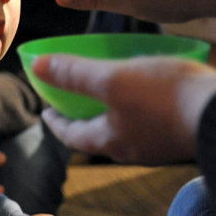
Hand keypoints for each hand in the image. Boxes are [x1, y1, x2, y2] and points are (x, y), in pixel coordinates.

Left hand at [34, 54, 215, 164]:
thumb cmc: (164, 98)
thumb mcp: (112, 80)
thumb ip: (75, 74)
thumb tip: (36, 67)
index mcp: (111, 140)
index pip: (72, 135)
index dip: (55, 122)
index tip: (46, 110)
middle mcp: (133, 148)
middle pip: (96, 133)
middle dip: (81, 115)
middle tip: (73, 97)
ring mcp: (158, 143)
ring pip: (122, 127)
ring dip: (109, 109)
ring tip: (107, 87)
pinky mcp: (178, 131)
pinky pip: (146, 119)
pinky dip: (134, 104)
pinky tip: (144, 87)